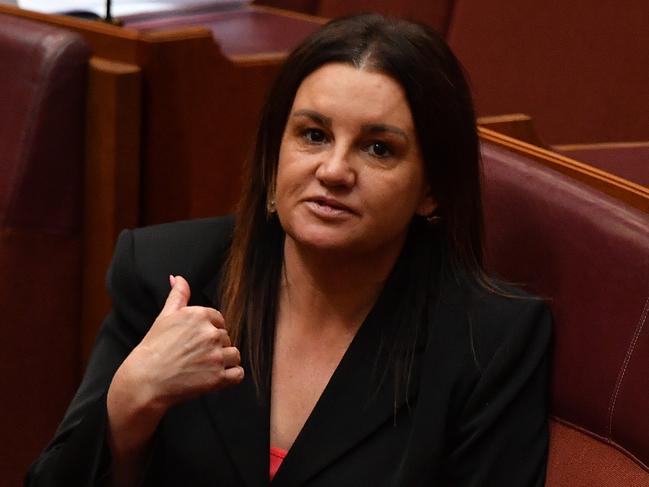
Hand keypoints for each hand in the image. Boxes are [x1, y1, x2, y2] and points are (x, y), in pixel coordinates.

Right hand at [111, 275, 243, 415]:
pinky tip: (214, 377)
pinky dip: (230, 377)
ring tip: (203, 367)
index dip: (208, 332)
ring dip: (224, 362)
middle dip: (214, 347)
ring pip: (234, 355)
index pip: (219, 321)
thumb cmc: (153, 349)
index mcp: (200, 315)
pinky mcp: (218, 378)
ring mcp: (215, 356)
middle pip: (226, 338)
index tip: (195, 342)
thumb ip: (177, 295)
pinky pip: (238, 374)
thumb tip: (178, 278)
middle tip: (194, 356)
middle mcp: (210, 334)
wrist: (144, 381)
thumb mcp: (164, 317)